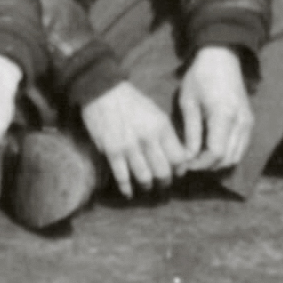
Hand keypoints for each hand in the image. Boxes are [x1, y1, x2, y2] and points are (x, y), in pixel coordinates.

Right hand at [82, 78, 187, 196]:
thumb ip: (165, 133)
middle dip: (165, 182)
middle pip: (163, 172)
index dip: (180, 170)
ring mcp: (129, 146)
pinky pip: (122, 178)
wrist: (102, 90)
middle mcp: (148, 138)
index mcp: (161, 126)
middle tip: (163, 184)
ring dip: (147, 186)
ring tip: (147, 186)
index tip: (177, 173)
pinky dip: (127, 188)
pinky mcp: (111, 151)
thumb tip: (176, 155)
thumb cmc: (131, 101)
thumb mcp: (155, 112)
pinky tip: (129, 192)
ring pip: (144, 178)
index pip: (178, 158)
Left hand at [174, 47, 253, 177]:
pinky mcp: (250, 122)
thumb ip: (190, 132)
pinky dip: (227, 154)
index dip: (200, 164)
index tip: (186, 163)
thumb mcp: (188, 102)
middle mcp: (241, 122)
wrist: (222, 57)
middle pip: (228, 159)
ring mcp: (248, 122)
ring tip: (200, 157)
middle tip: (191, 163)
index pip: (216, 153)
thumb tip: (187, 157)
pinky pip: (241, 148)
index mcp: (224, 115)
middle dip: (208, 166)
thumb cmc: (200, 76)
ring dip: (218, 162)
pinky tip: (211, 149)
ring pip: (236, 156)